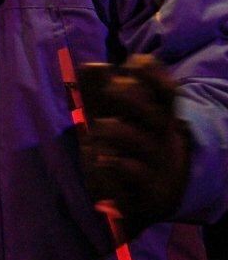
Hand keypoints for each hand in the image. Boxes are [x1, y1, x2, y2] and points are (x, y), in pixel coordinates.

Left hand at [79, 55, 190, 225]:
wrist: (140, 199)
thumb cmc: (122, 150)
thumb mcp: (106, 121)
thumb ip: (98, 94)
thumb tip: (91, 65)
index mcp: (156, 118)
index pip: (167, 95)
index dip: (156, 77)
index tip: (137, 60)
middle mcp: (161, 139)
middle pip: (158, 115)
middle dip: (134, 99)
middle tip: (110, 89)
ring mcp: (156, 164)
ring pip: (144, 142)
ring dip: (119, 131)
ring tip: (98, 128)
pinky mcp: (148, 189)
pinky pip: (138, 174)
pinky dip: (118, 164)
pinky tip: (100, 159)